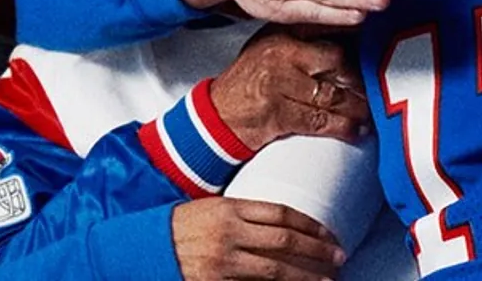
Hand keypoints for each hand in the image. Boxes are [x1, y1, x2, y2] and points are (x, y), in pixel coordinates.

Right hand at [172, 197, 343, 280]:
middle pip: (284, 241)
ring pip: (275, 270)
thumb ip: (244, 215)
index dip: (310, 224)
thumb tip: (283, 225)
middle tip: (339, 256)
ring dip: (305, 276)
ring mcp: (222, 262)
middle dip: (316, 250)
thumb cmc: (179, 227)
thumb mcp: (211, 208)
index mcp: (229, 209)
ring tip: (327, 280)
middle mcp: (229, 234)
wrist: (142, 250)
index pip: (281, 214)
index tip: (330, 233)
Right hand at [210, 27, 369, 150]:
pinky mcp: (280, 114)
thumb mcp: (270, 45)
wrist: (217, 114)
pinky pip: (322, 121)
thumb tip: (349, 32)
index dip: (354, 34)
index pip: (326, 27)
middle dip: (358, 77)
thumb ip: (303, 37)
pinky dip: (344, 128)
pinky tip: (357, 130)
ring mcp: (280, 84)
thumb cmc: (249, 80)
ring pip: (333, 93)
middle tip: (374, 86)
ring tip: (369, 111)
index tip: (375, 42)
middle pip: (336, 60)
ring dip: (357, 106)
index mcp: (280, 32)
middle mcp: (281, 54)